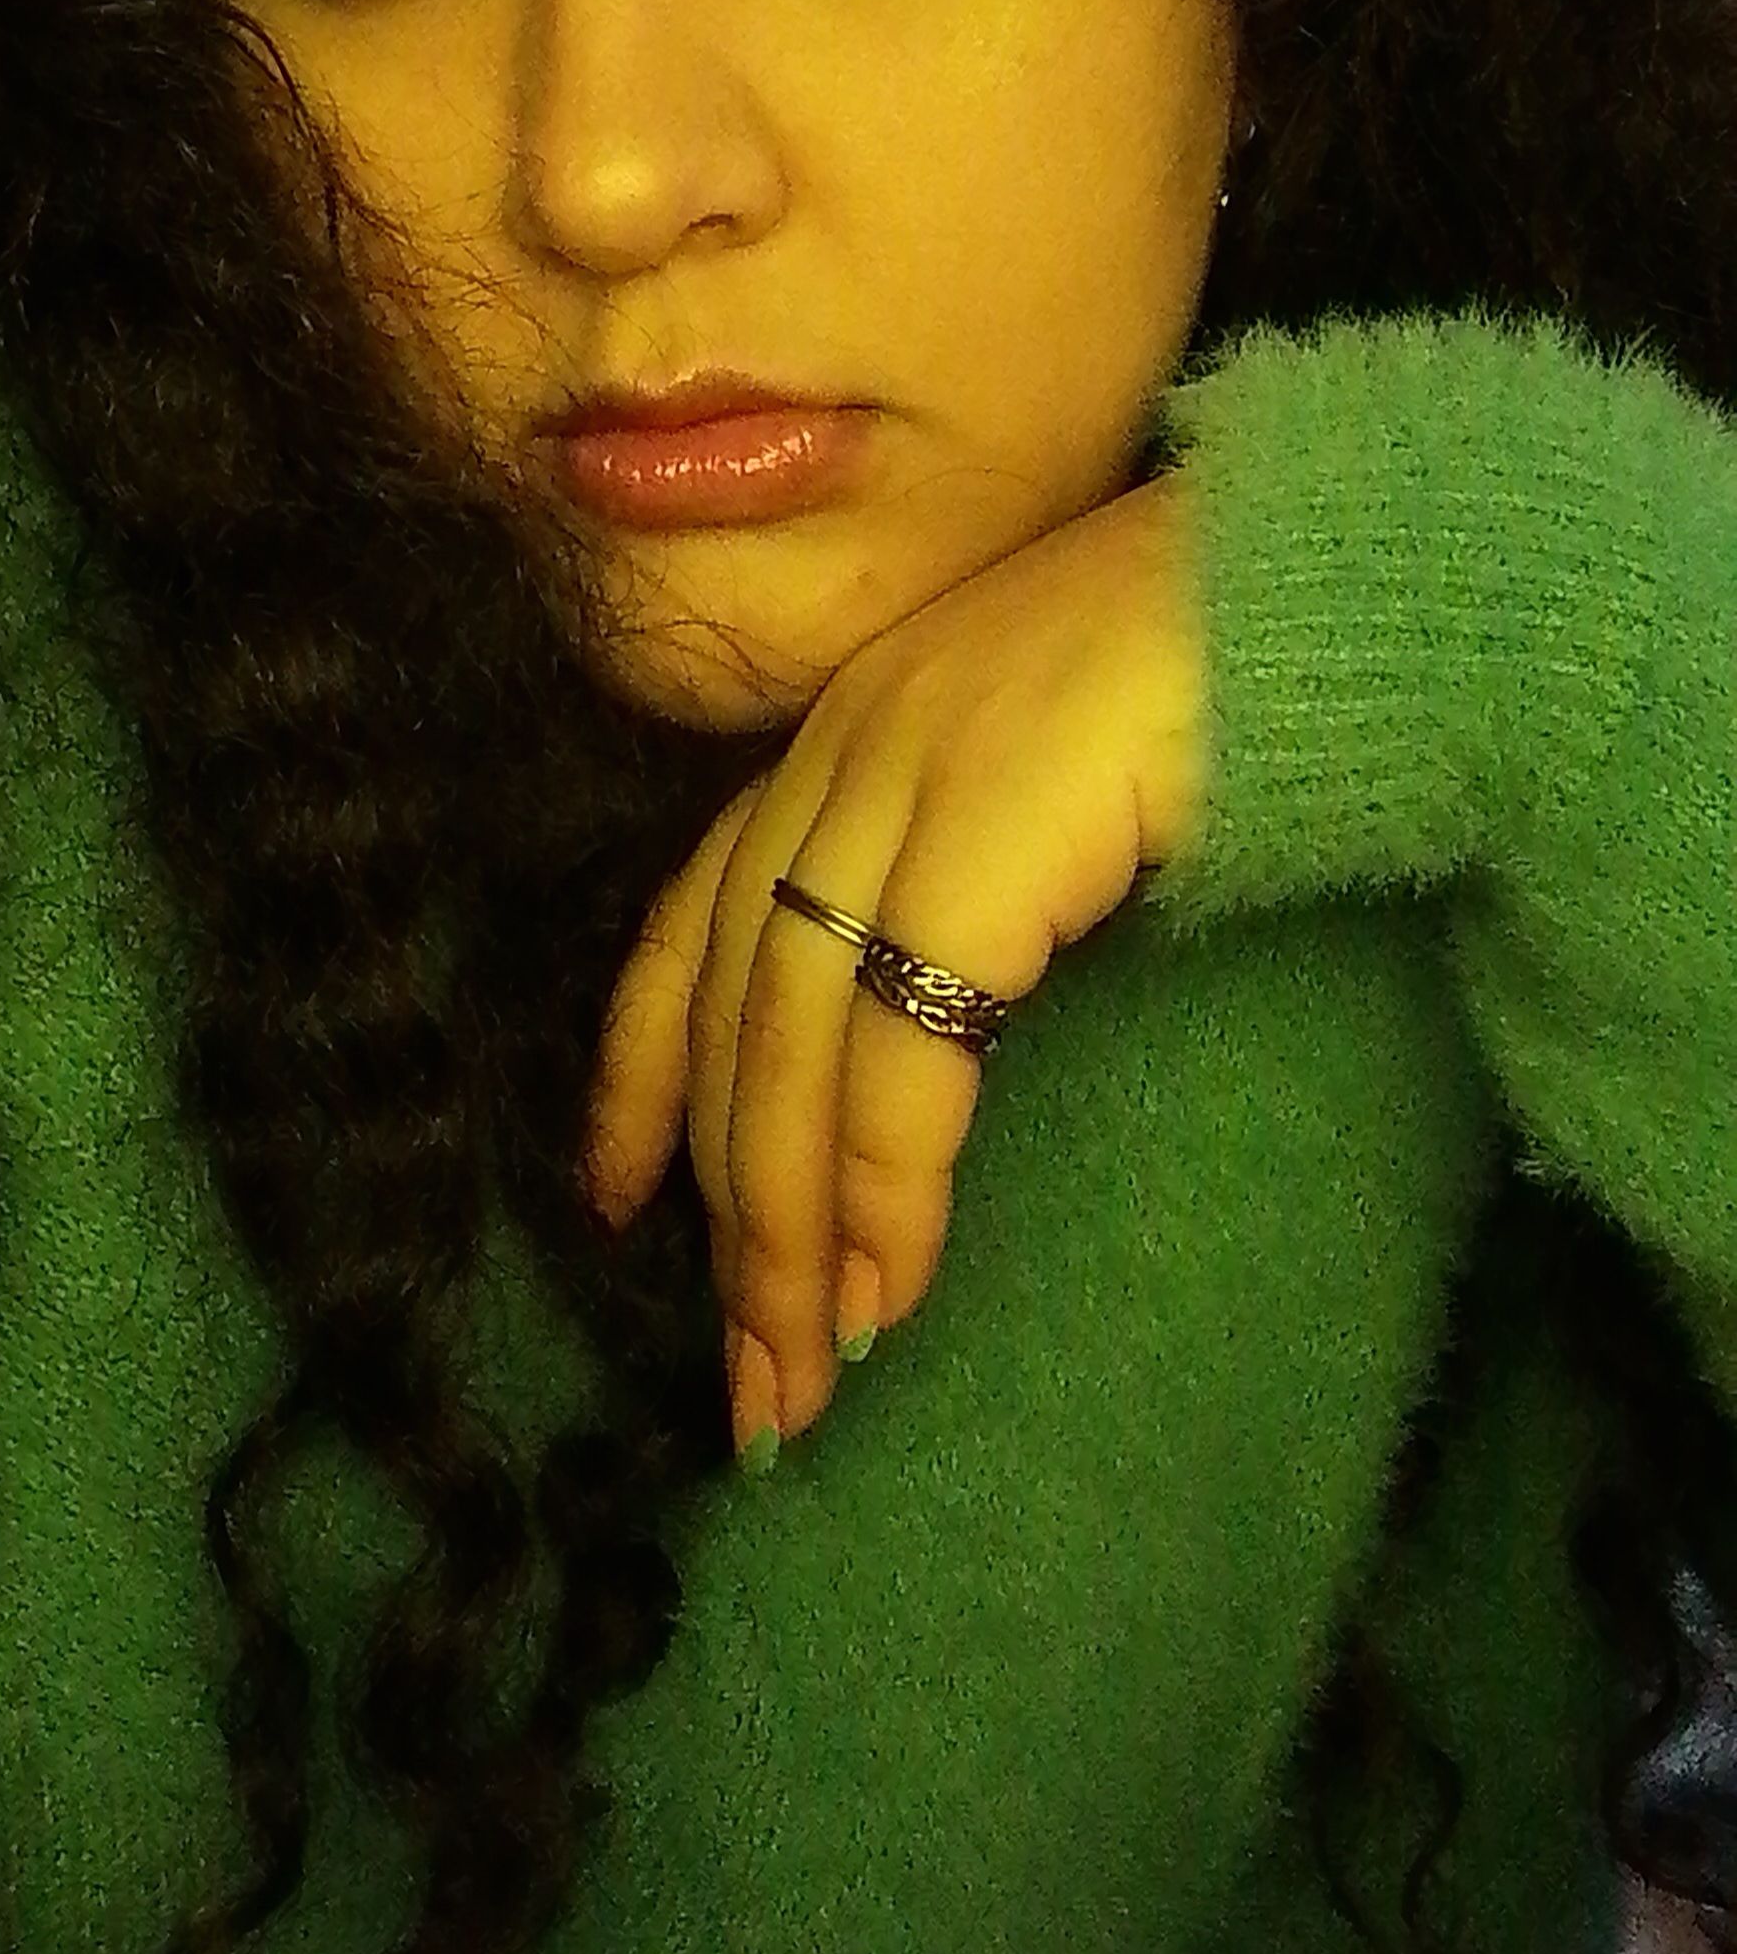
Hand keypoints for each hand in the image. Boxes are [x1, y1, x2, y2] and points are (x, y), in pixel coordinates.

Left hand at [579, 468, 1206, 1457]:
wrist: (1338, 578)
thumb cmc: (1223, 677)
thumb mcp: (1045, 768)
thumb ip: (962, 864)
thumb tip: (918, 1035)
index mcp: (849, 728)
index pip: (692, 915)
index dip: (640, 1068)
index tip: (614, 1198)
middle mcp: (848, 745)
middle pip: (733, 1007)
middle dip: (726, 1210)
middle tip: (744, 1375)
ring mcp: (910, 777)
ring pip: (792, 1040)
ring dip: (790, 1230)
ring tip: (805, 1372)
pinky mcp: (991, 831)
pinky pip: (905, 1043)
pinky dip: (885, 1178)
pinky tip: (892, 1280)